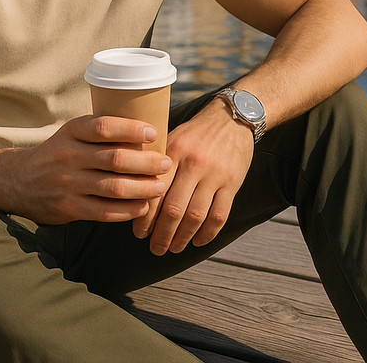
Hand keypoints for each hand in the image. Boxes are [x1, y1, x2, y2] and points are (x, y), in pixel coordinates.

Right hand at [0, 115, 170, 224]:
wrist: (16, 180)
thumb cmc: (57, 153)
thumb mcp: (71, 134)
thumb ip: (100, 134)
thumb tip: (148, 134)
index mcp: (71, 132)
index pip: (104, 127)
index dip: (131, 130)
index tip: (153, 133)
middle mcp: (68, 156)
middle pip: (115, 159)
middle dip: (146, 163)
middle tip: (166, 163)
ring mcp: (67, 184)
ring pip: (113, 187)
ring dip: (143, 188)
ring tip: (160, 186)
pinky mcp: (68, 208)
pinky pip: (104, 211)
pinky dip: (128, 210)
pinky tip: (143, 207)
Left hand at [132, 98, 253, 254]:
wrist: (233, 117)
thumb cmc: (195, 132)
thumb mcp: (172, 137)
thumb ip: (156, 162)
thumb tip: (133, 191)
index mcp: (173, 151)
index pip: (155, 191)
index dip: (145, 217)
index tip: (139, 232)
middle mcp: (194, 163)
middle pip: (174, 209)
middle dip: (162, 234)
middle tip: (155, 248)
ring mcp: (215, 174)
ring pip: (196, 216)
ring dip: (183, 237)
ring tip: (174, 248)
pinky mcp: (233, 182)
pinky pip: (220, 215)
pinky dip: (208, 233)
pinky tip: (198, 241)